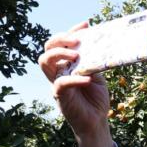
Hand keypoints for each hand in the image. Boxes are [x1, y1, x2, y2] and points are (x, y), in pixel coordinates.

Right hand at [38, 21, 112, 146]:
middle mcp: (59, 71)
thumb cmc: (96, 99)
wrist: (97, 121)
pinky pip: (61, 84)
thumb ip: (95, 62)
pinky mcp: (60, 96)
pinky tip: (87, 79)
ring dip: (59, 55)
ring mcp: (57, 82)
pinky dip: (74, 79)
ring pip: (45, 62)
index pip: (62, 42)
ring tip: (77, 56)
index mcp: (67, 64)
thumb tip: (102, 44)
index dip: (71, 31)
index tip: (86, 24)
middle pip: (48, 48)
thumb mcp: (98, 76)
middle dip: (61, 40)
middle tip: (78, 41)